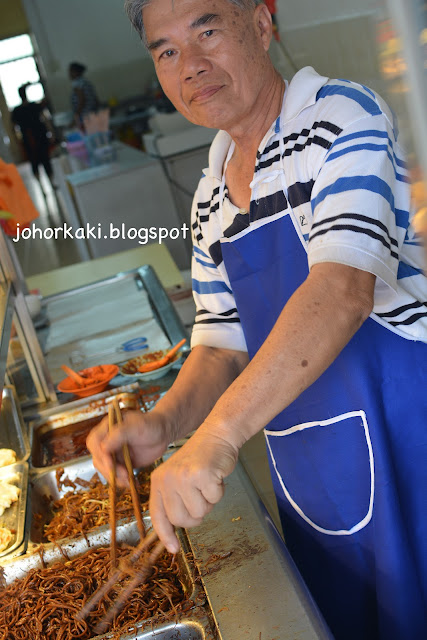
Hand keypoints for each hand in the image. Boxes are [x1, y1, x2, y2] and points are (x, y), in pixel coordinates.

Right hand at [86, 409, 169, 485]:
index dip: (100, 455)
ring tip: (129, 481)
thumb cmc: (151, 425)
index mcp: (108, 427)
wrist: (163, 433)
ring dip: (115, 477)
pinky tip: (131, 484)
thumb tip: (103, 447)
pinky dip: (122, 481)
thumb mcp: (137, 426)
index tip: (110, 464)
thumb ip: (120, 434)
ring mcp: (113, 453)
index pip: (95, 442)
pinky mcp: (120, 463)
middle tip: (124, 475)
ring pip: (105, 469)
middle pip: (98, 458)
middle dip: (109, 469)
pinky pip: (115, 475)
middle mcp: (107, 440)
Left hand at [149, 424, 238, 552]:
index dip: (165, 535)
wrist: (216, 436)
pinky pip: (214, 499)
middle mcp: (167, 479)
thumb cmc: (200, 459)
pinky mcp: (201, 475)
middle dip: (196, 515)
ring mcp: (183, 477)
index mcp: (159, 481)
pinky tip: (215, 476)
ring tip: (207, 483)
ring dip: (209, 502)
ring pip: (199, 512)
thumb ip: (173, 500)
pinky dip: (219, 491)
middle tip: (201, 497)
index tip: (173, 549)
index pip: (158, 515)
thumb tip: (172, 533)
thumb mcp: (178, 477)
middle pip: (181, 520)